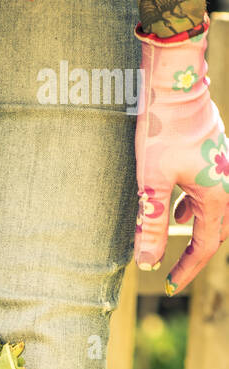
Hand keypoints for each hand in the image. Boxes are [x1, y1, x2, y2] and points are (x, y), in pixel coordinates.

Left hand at [134, 16, 228, 294]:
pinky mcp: (214, 156)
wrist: (176, 82)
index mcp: (217, 195)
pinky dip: (195, 208)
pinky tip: (179, 209)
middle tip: (175, 274)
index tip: (170, 285)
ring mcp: (224, 168)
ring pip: (215, 212)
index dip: (187, 269)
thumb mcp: (151, 182)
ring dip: (197, 231)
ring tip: (177, 247)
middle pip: (216, 232)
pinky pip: (210, 193)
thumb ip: (151, 224)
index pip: (206, 246)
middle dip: (195, 255)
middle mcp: (227, 183)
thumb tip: (147, 262)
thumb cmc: (162, 129)